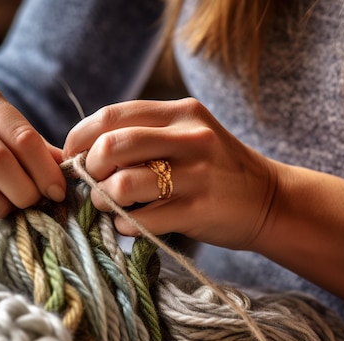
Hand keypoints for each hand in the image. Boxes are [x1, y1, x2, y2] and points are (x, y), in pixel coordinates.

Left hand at [63, 98, 276, 249]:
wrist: (270, 200)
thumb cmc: (218, 169)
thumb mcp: (189, 136)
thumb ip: (146, 135)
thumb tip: (85, 150)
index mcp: (181, 113)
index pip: (111, 116)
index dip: (80, 137)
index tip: (73, 156)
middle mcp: (189, 138)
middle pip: (112, 145)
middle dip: (89, 168)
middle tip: (92, 183)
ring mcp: (196, 175)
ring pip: (122, 184)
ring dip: (103, 200)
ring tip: (109, 206)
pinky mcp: (198, 210)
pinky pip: (142, 220)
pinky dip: (124, 225)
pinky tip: (130, 225)